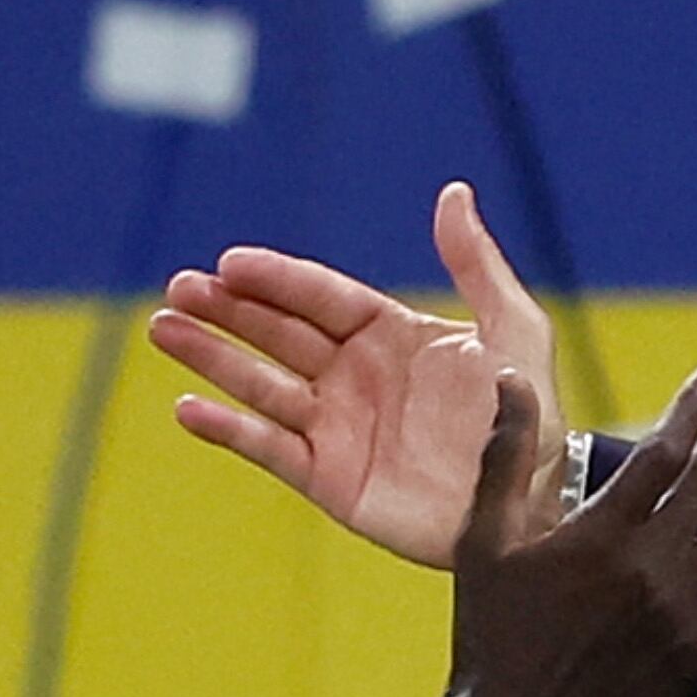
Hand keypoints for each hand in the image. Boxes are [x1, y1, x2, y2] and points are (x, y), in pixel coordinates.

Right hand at [155, 179, 559, 567]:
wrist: (532, 503)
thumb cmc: (529, 414)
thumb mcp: (514, 328)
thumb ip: (477, 264)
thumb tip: (453, 193)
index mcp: (388, 334)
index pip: (318, 298)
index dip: (275, 279)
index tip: (230, 262)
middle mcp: (353, 376)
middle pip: (277, 334)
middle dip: (227, 310)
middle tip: (178, 289)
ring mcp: (336, 428)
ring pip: (261, 385)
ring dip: (211, 359)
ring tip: (164, 330)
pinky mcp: (329, 479)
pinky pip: (270, 449)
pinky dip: (228, 431)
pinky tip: (188, 409)